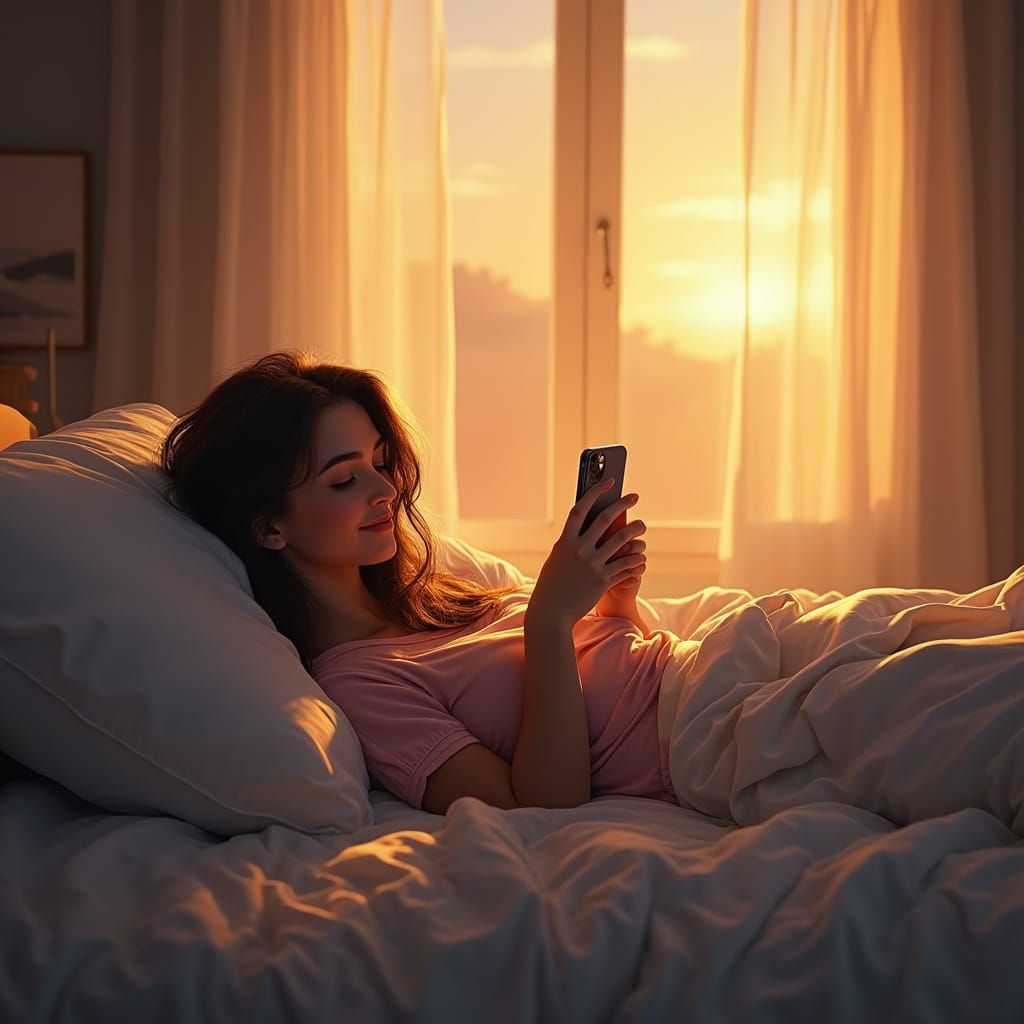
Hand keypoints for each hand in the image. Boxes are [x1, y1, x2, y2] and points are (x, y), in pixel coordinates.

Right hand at [528, 479, 646, 628]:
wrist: (550, 613)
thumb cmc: (552, 585)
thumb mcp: (557, 559)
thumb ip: (571, 543)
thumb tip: (586, 528)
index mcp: (564, 542)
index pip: (581, 509)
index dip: (595, 492)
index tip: (609, 481)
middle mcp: (579, 550)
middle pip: (604, 520)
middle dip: (622, 505)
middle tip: (634, 496)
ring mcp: (592, 565)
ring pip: (620, 541)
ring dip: (634, 530)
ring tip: (641, 525)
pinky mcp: (602, 581)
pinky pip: (625, 565)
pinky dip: (635, 559)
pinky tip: (641, 555)